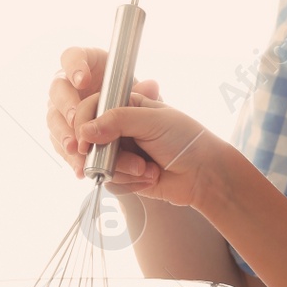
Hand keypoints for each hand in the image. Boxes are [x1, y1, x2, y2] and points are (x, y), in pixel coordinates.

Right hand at [74, 91, 232, 211]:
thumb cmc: (185, 139)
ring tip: (147, 168)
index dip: (83, 123)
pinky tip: (150, 177)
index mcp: (127, 105)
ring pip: (98, 162)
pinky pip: (111, 180)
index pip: (92, 107)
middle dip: (104, 153)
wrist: (203, 174)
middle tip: (114, 161)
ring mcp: (120, 152)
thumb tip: (85, 131)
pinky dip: (130, 181)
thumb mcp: (153, 121)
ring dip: (123, 169)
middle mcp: (119, 127)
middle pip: (89, 138)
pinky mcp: (123, 174)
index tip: (83, 140)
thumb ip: (118, 120)